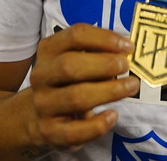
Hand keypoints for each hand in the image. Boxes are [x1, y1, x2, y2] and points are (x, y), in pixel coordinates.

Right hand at [25, 24, 136, 150]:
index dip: (104, 38)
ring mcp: (43, 104)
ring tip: (130, 86)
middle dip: (104, 64)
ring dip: (109, 91)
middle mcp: (42, 75)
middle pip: (70, 65)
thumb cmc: (66, 82)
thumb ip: (97, 53)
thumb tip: (126, 50)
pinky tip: (112, 115)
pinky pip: (74, 131)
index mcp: (49, 50)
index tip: (128, 46)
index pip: (76, 35)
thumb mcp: (74, 60)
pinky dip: (97, 125)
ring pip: (76, 97)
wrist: (35, 115)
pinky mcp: (49, 131)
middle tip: (126, 66)